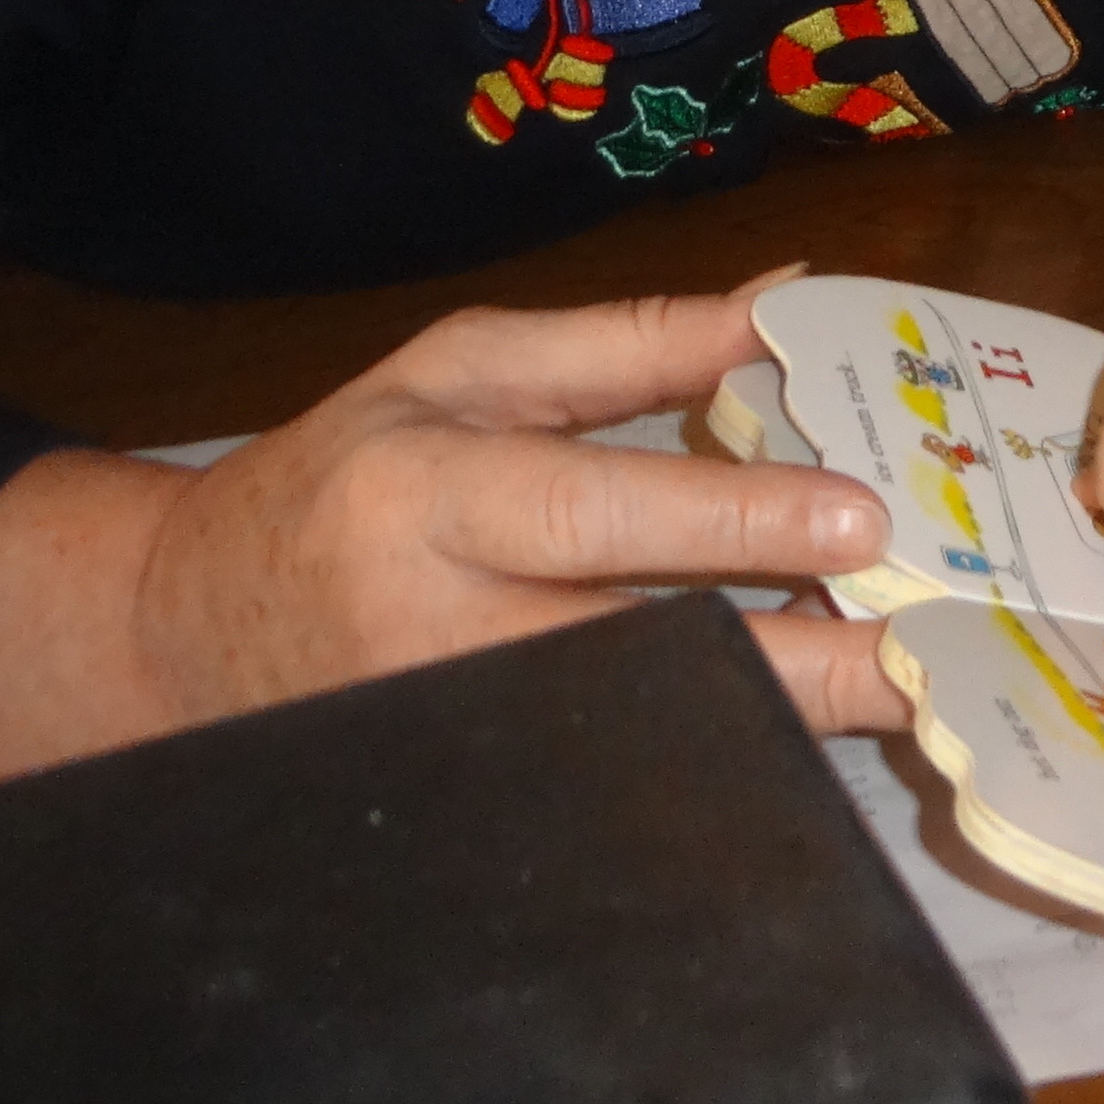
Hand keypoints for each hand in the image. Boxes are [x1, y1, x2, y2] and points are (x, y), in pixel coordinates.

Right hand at [0, 293, 899, 798]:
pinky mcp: (468, 801)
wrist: (185, 635)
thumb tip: (784, 301)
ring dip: (773, 726)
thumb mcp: (461, 373)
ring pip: (640, 744)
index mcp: (424, 495)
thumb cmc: (344, 479)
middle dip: (794, 665)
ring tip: (894, 695)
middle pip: (639, 656)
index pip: (591, 513)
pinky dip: (711, 769)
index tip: (855, 521)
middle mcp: (434, 632)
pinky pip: (610, 795)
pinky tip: (800, 743)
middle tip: (918, 653)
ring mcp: (453, 739)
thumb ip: (626, 344)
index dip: (728, 518)